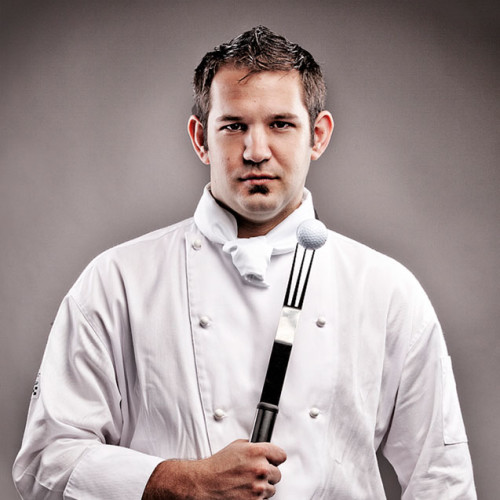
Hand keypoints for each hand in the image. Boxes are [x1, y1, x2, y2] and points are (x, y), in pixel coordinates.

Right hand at [142, 439, 286, 498]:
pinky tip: (246, 490)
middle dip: (268, 473)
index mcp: (258, 451)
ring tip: (248, 482)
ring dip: (262, 486)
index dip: (276, 458)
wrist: (205, 482)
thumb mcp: (237, 446)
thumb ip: (254, 446)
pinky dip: (257, 496)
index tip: (273, 460)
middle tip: (255, 472)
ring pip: (272, 488)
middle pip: (278, 473)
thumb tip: (263, 449)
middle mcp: (261, 468)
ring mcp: (258, 486)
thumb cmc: (218, 465)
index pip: (281, 455)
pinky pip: (264, 499)